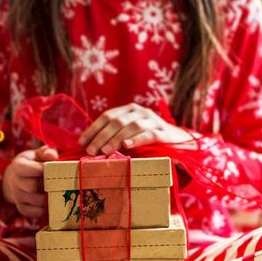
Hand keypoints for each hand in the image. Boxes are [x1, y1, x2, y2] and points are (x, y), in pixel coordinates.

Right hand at [2, 146, 57, 217]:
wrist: (19, 178)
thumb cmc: (34, 163)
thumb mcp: (38, 154)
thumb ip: (46, 152)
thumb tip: (52, 156)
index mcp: (18, 166)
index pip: (30, 169)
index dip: (43, 169)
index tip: (54, 168)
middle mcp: (15, 182)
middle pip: (32, 187)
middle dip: (46, 185)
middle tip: (56, 182)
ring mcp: (17, 196)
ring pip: (36, 201)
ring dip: (48, 197)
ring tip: (54, 191)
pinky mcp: (22, 208)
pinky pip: (36, 212)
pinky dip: (45, 208)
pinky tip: (49, 201)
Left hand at [78, 103, 193, 155]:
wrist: (180, 141)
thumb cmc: (150, 140)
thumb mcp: (131, 134)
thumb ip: (115, 136)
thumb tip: (90, 147)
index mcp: (130, 110)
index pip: (107, 116)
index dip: (93, 129)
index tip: (81, 142)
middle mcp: (141, 112)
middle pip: (117, 121)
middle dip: (101, 136)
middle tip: (91, 150)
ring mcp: (154, 121)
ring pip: (131, 126)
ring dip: (116, 138)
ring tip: (105, 150)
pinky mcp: (164, 132)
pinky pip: (149, 135)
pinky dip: (137, 139)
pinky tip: (127, 146)